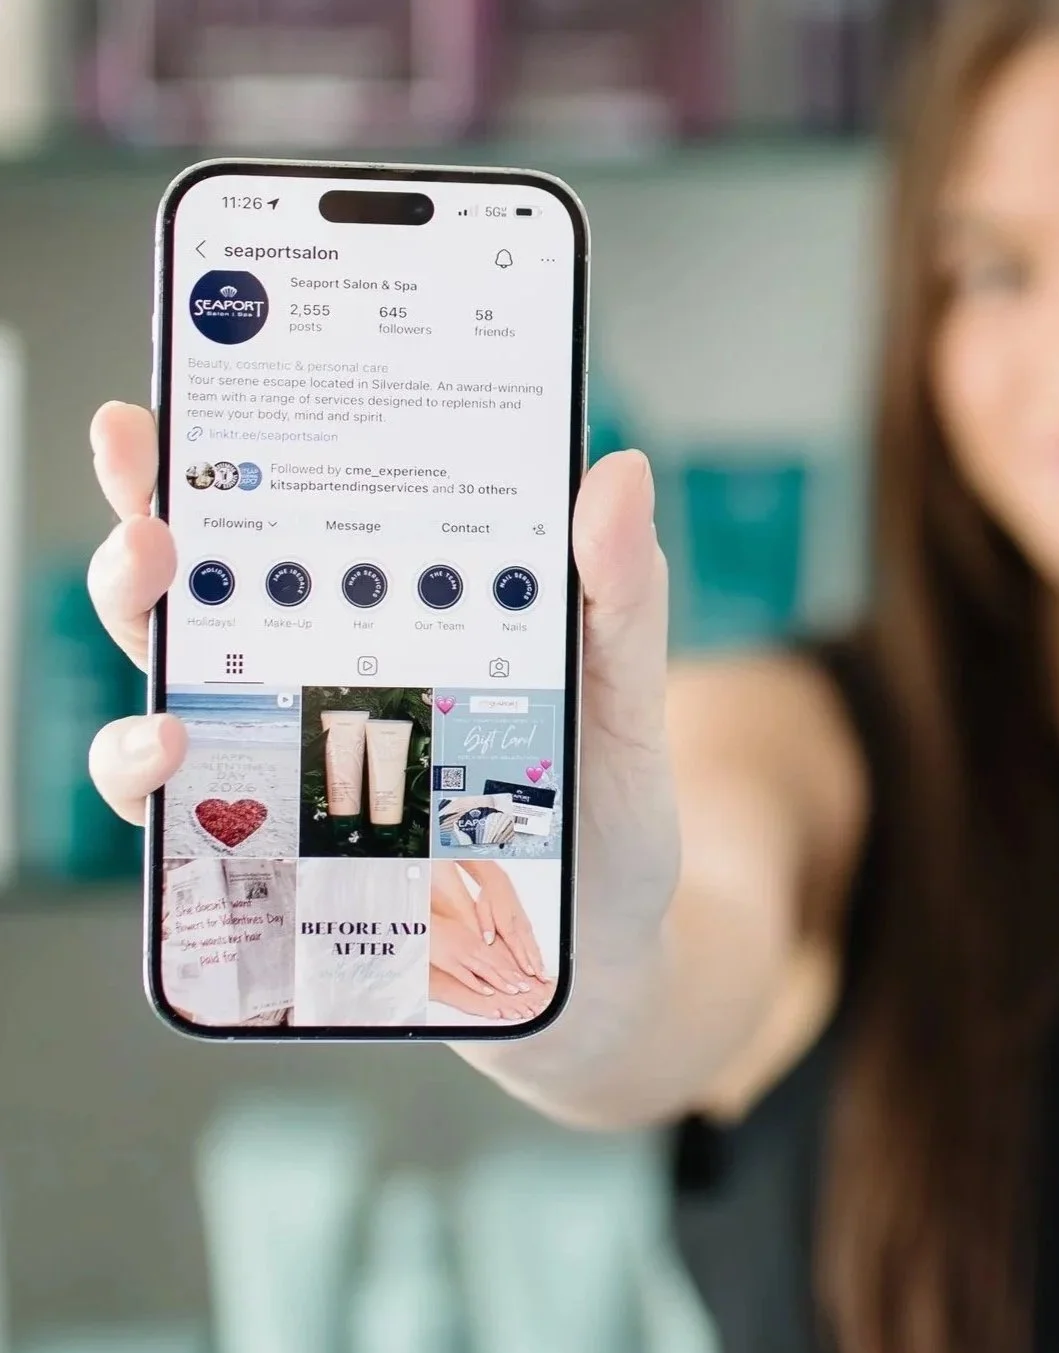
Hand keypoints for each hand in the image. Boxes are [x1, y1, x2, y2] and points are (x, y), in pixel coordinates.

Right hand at [85, 401, 682, 1023]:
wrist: (601, 955)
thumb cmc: (603, 809)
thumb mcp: (625, 692)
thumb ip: (619, 593)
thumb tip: (617, 472)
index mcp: (396, 610)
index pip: (296, 514)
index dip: (226, 449)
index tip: (183, 397)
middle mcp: (320, 674)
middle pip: (204, 587)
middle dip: (151, 528)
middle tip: (156, 511)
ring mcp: (292, 761)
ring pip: (172, 686)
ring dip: (139, 628)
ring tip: (154, 600)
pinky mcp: (281, 854)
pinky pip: (189, 816)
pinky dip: (155, 776)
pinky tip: (174, 749)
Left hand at [429, 862, 530, 994]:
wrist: (498, 883)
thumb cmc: (489, 897)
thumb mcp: (481, 909)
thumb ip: (486, 926)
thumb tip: (488, 941)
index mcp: (507, 923)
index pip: (516, 945)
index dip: (523, 960)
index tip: (529, 972)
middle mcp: (518, 925)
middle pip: (529, 948)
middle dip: (537, 965)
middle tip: (542, 979)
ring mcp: (524, 924)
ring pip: (534, 946)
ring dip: (539, 961)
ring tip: (544, 975)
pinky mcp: (526, 924)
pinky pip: (533, 941)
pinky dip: (537, 953)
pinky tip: (538, 961)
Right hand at [429, 915, 533, 1022]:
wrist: (424, 922)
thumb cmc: (442, 926)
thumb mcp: (464, 932)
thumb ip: (478, 942)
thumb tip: (489, 948)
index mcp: (478, 941)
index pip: (500, 956)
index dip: (513, 967)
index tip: (524, 976)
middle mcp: (473, 948)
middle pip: (497, 965)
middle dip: (513, 977)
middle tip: (526, 987)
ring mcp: (462, 956)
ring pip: (486, 971)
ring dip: (501, 982)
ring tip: (514, 991)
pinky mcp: (450, 964)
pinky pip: (466, 977)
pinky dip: (478, 985)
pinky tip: (488, 992)